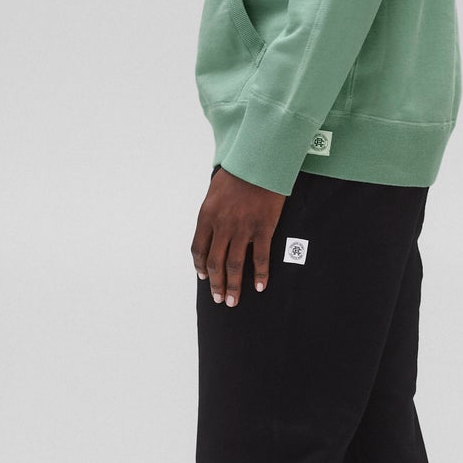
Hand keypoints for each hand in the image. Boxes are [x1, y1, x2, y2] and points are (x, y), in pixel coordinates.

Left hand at [191, 166, 286, 305]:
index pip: (199, 250)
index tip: (204, 277)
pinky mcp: (263, 228)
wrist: (260, 161)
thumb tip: (212, 231)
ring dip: (233, 286)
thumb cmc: (237, 173)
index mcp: (207, 216)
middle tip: (219, 299)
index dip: (200, 267)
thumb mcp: (214, 192)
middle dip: (216, 284)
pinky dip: (260, 275)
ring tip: (233, 301)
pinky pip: (260, 258)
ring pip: (235, 265)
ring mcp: (243, 228)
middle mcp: (222, 225)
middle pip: (215, 262)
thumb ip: (212, 213)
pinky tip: (260, 286)